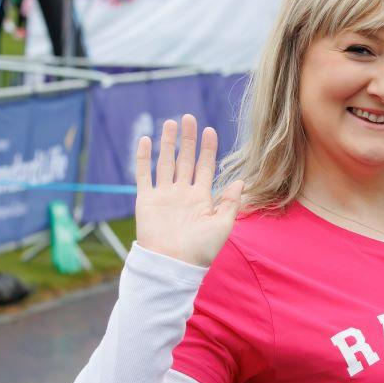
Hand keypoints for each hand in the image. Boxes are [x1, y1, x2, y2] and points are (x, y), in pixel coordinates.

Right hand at [135, 114, 243, 266]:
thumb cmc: (201, 250)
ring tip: (171, 123)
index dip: (207, 149)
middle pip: (185, 160)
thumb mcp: (223, 225)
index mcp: (202, 198)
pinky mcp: (146, 200)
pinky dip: (143, 158)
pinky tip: (145, 140)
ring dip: (168, 143)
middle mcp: (183, 193)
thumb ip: (230, 202)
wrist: (173, 264)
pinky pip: (143, 175)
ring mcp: (164, 195)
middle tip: (189, 118)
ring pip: (166, 162)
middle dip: (188, 139)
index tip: (210, 131)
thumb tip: (240, 181)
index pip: (205, 167)